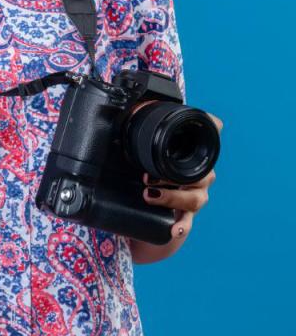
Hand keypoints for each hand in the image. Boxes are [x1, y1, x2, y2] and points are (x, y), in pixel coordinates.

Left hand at [142, 112, 222, 241]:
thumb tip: (124, 105)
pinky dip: (181, 226)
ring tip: (149, 194)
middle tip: (146, 174)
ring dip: (173, 196)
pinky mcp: (182, 217)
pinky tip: (175, 229)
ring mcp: (191, 197)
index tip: (211, 126)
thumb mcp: (138, 152)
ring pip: (195, 197)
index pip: (206, 141)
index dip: (211, 131)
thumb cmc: (140, 176)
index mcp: (186, 157)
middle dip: (175, 173)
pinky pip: (187, 223)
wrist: (140, 214)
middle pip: (203, 172)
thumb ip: (137, 132)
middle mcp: (195, 177)